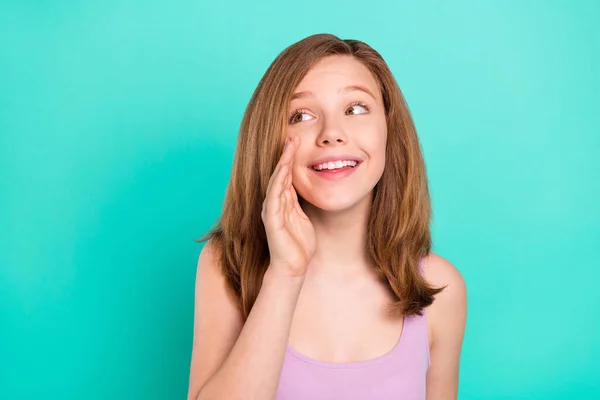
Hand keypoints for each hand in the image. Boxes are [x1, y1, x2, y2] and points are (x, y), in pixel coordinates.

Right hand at [261, 136, 315, 277]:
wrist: (293, 267)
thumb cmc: (299, 244)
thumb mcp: (302, 217)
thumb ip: (299, 202)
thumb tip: (305, 187)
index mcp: (282, 202)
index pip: (285, 175)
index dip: (290, 158)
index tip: (298, 141)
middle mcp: (274, 203)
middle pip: (279, 174)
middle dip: (285, 155)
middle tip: (292, 137)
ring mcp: (271, 211)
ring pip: (276, 182)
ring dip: (282, 164)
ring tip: (289, 148)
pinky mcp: (271, 221)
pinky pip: (274, 198)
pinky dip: (278, 183)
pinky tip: (283, 171)